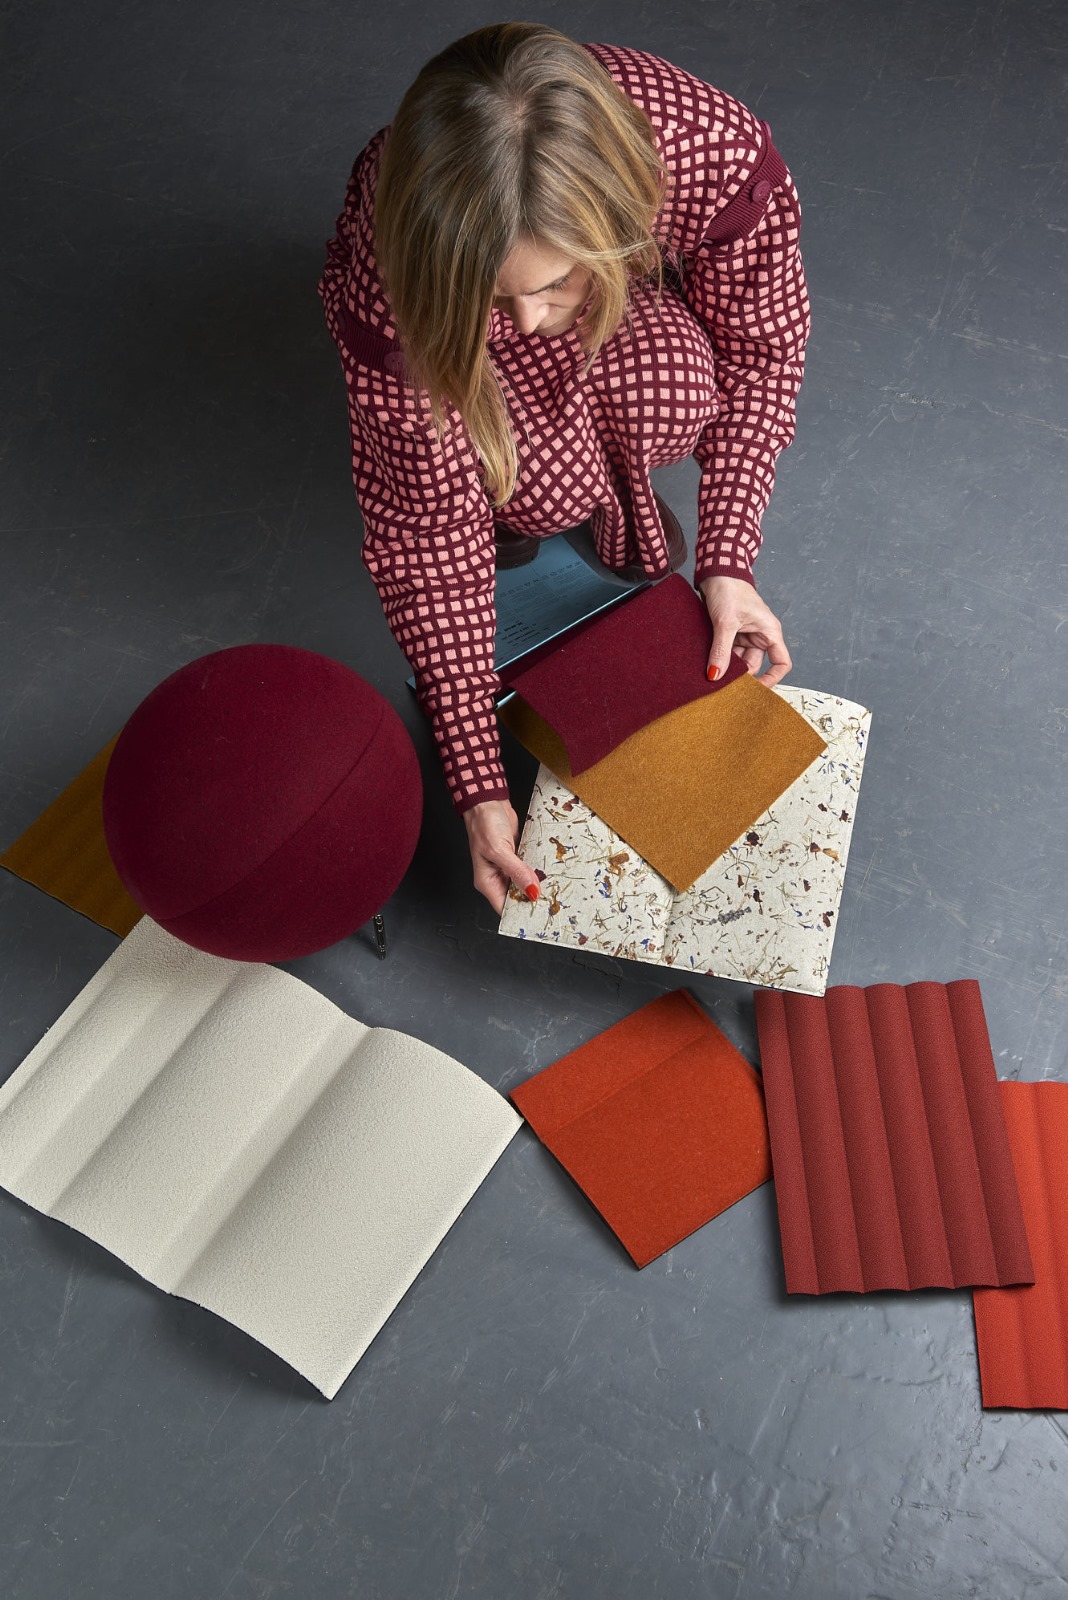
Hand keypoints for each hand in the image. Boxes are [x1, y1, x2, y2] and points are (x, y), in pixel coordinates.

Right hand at [462, 798, 540, 913]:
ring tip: (553, 889)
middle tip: (551, 902)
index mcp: (487, 881)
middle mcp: (497, 877)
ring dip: (537, 884)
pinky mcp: (516, 857)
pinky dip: (538, 870)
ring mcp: (507, 867)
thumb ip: (517, 872)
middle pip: (516, 896)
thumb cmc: (484, 825)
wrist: (488, 803)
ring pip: (525, 883)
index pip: (504, 907)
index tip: (538, 915)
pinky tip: (549, 872)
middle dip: (532, 898)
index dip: (520, 912)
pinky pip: (529, 868)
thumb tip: (531, 890)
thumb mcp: (499, 850)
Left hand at [698, 575, 791, 687]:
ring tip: (710, 673)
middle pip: (754, 665)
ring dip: (726, 666)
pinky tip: (708, 664)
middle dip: (740, 675)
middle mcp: (760, 635)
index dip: (771, 679)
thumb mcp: (725, 623)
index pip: (781, 663)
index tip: (755, 690)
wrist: (715, 571)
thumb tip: (715, 675)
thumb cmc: (729, 589)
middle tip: (722, 684)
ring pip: (738, 660)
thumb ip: (721, 650)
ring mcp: (745, 635)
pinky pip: (728, 652)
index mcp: (769, 632)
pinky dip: (719, 658)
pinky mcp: (732, 634)